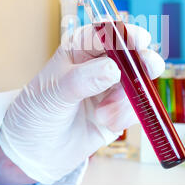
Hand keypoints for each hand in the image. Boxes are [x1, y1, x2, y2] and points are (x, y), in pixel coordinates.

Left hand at [0, 24, 164, 183]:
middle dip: (143, 60)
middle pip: (132, 54)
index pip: (106, 33)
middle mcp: (100, 64)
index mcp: (80, 48)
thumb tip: (113, 69)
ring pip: (138, 83)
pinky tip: (106, 122)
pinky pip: (137, 108)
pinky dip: (126, 116)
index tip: (139, 39)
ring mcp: (112, 87)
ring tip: (103, 114)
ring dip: (127, 99)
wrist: (35, 150)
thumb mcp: (53, 92)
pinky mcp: (120, 111)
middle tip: (149, 66)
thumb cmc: (36, 112)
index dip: (125, 33)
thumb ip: (82, 79)